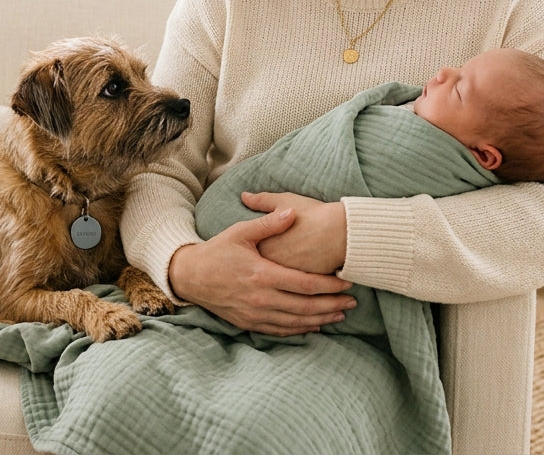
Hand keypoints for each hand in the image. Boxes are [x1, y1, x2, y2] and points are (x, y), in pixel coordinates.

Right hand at [168, 207, 355, 334]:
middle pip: (306, 307)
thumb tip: (292, 212)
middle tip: (353, 302)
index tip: (348, 282)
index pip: (305, 284)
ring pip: (296, 322)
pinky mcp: (249, 323)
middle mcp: (261, 298)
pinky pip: (280, 330)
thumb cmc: (217, 251)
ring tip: (340, 315)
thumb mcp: (240, 232)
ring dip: (321, 320)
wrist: (190, 276)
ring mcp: (255, 314)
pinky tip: (314, 327)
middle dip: (332, 305)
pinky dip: (300, 330)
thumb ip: (269, 224)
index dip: (330, 285)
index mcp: (262, 274)